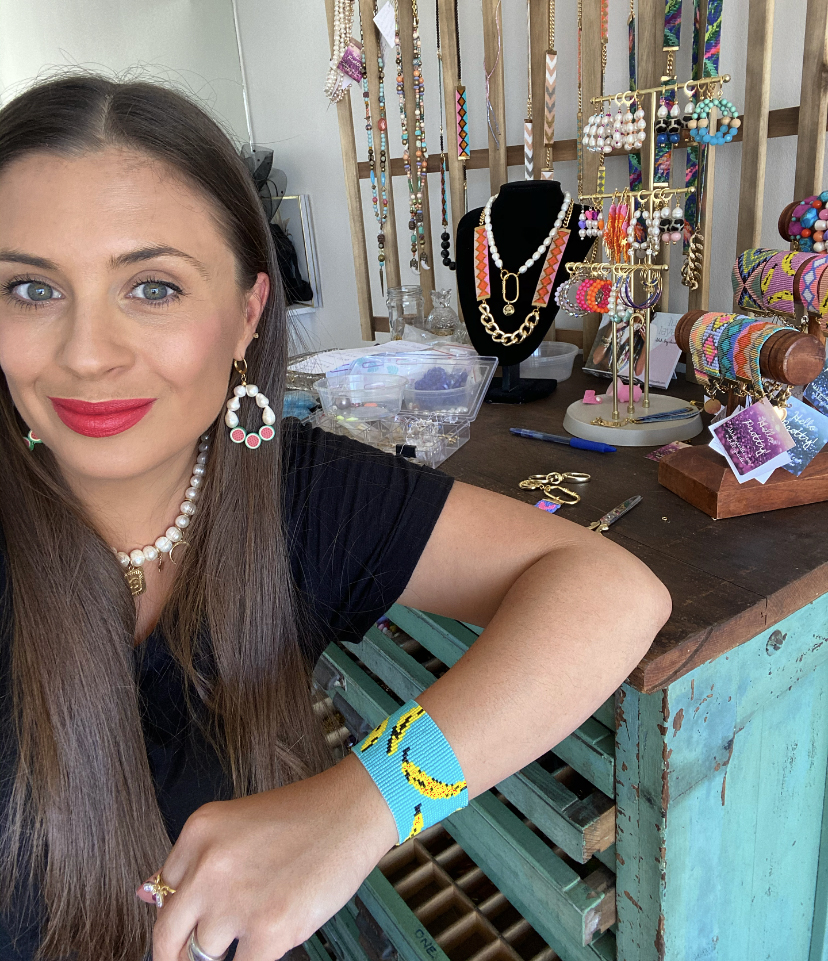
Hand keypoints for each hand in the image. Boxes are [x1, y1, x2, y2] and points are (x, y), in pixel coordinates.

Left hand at [139, 753, 397, 960]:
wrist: (354, 810)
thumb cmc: (306, 815)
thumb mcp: (239, 823)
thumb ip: (199, 860)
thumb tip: (151, 895)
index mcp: (199, 831)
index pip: (162, 889)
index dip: (180, 911)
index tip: (190, 923)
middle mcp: (208, 865)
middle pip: (166, 935)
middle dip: (176, 955)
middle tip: (190, 958)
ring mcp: (236, 901)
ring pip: (202, 956)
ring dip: (227, 950)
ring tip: (257, 925)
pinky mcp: (268, 931)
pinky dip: (250, 959)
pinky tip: (267, 942)